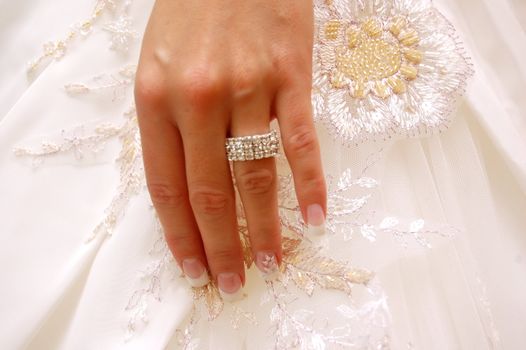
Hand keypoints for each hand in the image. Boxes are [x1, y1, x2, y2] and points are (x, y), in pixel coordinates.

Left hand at [134, 0, 325, 299]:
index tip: (194, 268)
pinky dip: (310, 183)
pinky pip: (301, 142)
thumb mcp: (156, 62)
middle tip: (232, 282)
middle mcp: (198, 99)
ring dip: (264, 227)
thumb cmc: (192, 9)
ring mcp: (248, 88)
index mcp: (155, 98)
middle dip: (222, 246)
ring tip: (270, 262)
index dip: (181, 235)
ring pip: (255, 174)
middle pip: (211, 191)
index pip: (166, 186)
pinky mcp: (291, 76)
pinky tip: (315, 216)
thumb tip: (185, 184)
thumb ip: (166, 122)